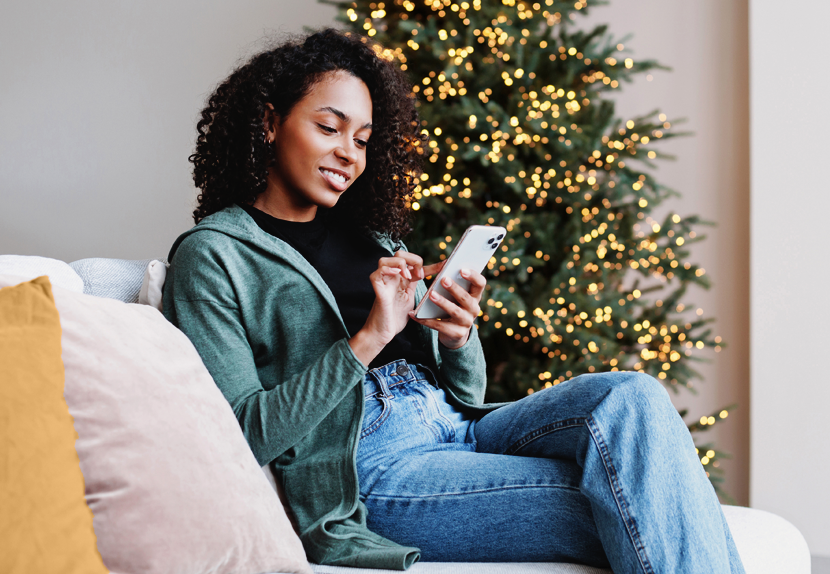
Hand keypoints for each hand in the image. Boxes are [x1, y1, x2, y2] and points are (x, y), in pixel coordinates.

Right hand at [349, 251, 424, 365]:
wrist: (383, 333)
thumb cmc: (396, 319)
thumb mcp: (411, 299)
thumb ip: (417, 287)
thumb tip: (434, 280)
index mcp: (401, 280)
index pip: (414, 264)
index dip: (430, 264)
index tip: (444, 265)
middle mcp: (391, 279)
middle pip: (399, 255)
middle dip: (412, 260)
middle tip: (420, 275)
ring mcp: (383, 283)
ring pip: (385, 260)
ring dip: (400, 263)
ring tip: (408, 276)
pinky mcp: (378, 291)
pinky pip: (377, 273)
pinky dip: (387, 270)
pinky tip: (398, 274)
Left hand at [409, 265, 485, 349]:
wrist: (454, 333)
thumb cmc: (453, 305)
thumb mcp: (456, 295)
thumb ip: (452, 281)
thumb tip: (442, 264)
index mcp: (475, 296)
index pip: (480, 284)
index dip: (473, 276)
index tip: (461, 269)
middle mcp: (474, 309)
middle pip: (466, 298)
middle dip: (454, 288)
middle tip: (443, 279)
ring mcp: (467, 322)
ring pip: (455, 312)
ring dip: (443, 302)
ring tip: (431, 294)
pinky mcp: (457, 334)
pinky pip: (440, 326)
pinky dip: (426, 320)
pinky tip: (414, 314)